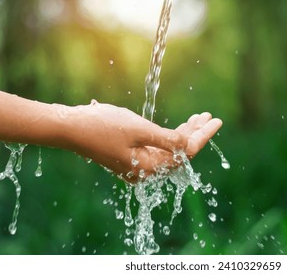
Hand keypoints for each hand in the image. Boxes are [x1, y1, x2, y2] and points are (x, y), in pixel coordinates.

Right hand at [65, 100, 221, 182]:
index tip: (216, 121)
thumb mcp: (139, 129)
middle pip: (179, 152)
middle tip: (208, 116)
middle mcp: (144, 170)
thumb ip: (167, 139)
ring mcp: (137, 163)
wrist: (70, 127)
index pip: (185, 154)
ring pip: (169, 149)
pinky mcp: (130, 155)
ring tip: (198, 117)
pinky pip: (157, 147)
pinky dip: (168, 135)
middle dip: (195, 133)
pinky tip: (178, 126)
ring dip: (183, 132)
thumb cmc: (103, 126)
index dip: (202, 136)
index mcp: (149, 168)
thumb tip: (188, 144)